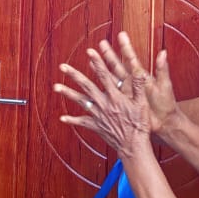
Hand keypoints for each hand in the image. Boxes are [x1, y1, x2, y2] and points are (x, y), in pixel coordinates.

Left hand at [54, 32, 153, 158]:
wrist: (133, 145)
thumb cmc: (140, 125)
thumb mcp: (142, 104)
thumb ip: (139, 86)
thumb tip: (138, 71)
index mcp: (115, 97)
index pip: (104, 75)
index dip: (97, 62)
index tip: (90, 51)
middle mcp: (104, 104)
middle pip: (87, 86)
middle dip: (74, 75)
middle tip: (63, 66)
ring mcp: (98, 115)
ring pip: (80, 101)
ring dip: (67, 93)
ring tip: (56, 87)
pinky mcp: (96, 126)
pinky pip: (82, 122)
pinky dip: (72, 120)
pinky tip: (62, 118)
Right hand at [97, 33, 179, 134]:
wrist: (164, 123)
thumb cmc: (166, 104)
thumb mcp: (165, 86)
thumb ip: (162, 69)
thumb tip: (163, 52)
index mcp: (141, 77)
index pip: (131, 59)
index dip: (126, 47)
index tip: (121, 35)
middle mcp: (132, 83)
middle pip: (118, 66)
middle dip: (109, 54)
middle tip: (101, 43)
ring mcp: (126, 92)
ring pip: (110, 79)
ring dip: (101, 70)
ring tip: (91, 60)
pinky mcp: (123, 103)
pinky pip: (109, 94)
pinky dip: (100, 89)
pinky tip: (93, 83)